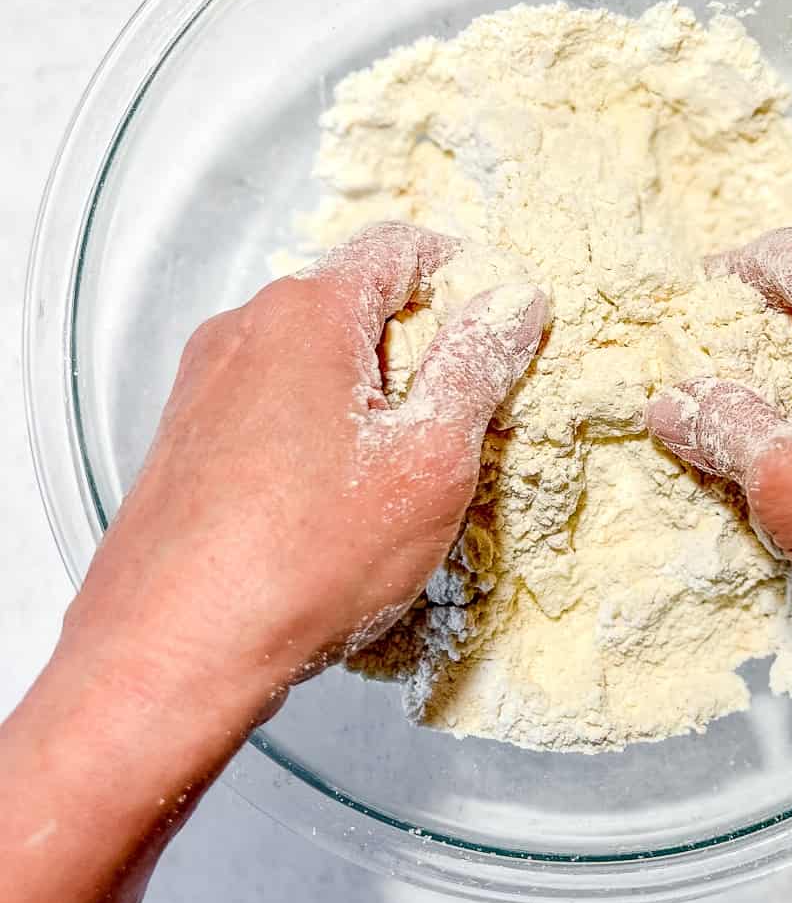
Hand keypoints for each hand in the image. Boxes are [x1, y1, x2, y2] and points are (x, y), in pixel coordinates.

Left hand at [0, 222, 547, 902]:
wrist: (168, 656)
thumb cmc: (308, 556)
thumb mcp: (430, 458)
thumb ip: (477, 364)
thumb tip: (512, 300)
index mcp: (307, 312)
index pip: (401, 247)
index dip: (464, 275)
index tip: (498, 325)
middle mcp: (243, 328)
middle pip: (355, 302)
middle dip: (417, 345)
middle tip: (459, 416)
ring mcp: (203, 382)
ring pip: (312, 356)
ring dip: (367, 392)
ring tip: (397, 472)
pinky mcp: (186, 436)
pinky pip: (271, 401)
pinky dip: (318, 425)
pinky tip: (333, 499)